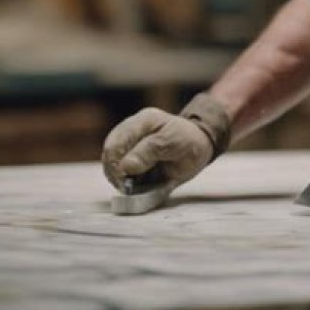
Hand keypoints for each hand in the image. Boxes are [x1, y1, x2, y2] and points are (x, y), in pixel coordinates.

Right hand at [101, 93, 230, 192]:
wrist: (199, 145)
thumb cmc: (188, 141)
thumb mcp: (173, 143)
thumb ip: (149, 152)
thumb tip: (125, 167)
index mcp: (143, 121)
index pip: (118, 141)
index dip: (116, 162)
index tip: (125, 180)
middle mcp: (131, 130)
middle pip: (109, 152)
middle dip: (114, 172)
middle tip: (126, 188)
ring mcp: (129, 143)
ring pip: (111, 162)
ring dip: (117, 177)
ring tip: (128, 188)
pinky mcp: (130, 155)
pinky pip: (119, 169)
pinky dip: (122, 180)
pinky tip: (131, 186)